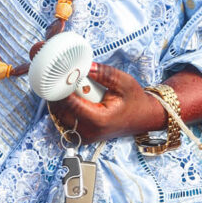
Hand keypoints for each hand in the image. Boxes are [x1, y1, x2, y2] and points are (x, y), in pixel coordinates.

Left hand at [48, 63, 166, 144]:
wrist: (142, 118)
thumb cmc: (134, 101)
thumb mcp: (124, 82)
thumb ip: (104, 73)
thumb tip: (86, 66)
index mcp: (99, 119)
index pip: (70, 104)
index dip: (63, 88)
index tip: (62, 74)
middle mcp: (89, 131)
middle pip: (61, 110)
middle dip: (61, 93)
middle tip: (69, 78)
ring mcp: (85, 136)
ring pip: (59, 116)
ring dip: (62, 100)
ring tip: (76, 88)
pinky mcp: (82, 136)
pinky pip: (64, 120)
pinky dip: (66, 107)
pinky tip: (76, 98)